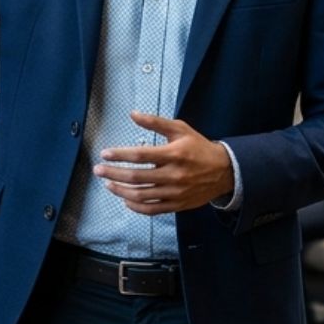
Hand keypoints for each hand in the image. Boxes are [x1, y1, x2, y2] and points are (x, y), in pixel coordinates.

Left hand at [91, 112, 233, 214]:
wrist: (224, 171)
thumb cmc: (199, 147)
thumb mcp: (180, 129)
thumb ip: (155, 122)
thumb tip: (132, 114)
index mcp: (174, 154)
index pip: (140, 155)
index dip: (119, 155)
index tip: (105, 153)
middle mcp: (173, 175)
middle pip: (136, 177)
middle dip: (113, 174)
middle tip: (98, 170)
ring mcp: (175, 192)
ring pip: (141, 196)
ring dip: (120, 191)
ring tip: (108, 184)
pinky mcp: (177, 205)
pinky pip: (152, 209)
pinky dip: (136, 207)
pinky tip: (125, 199)